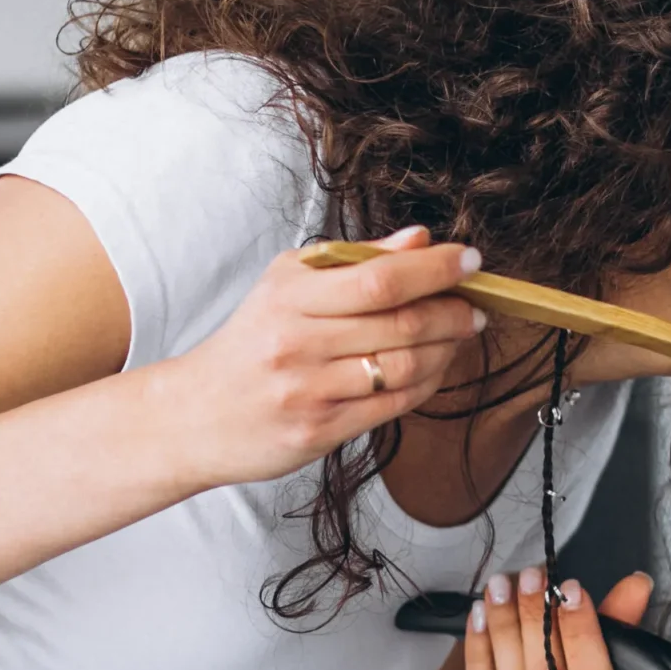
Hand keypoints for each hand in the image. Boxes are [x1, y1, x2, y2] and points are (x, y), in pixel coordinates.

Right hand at [157, 227, 485, 487]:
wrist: (194, 416)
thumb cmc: (250, 343)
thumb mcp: (287, 286)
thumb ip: (355, 262)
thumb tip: (419, 239)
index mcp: (290, 297)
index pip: (380, 278)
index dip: (435, 269)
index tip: (471, 261)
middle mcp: (298, 342)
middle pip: (400, 323)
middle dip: (452, 312)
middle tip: (476, 306)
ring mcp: (309, 390)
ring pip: (404, 367)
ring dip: (446, 349)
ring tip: (458, 336)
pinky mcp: (320, 430)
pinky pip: (393, 405)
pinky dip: (426, 384)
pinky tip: (434, 368)